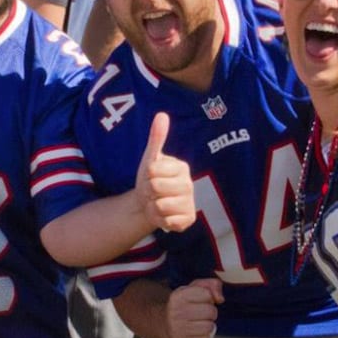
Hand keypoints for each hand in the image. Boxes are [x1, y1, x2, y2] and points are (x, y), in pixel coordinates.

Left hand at [135, 112, 195, 232]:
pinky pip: (168, 222)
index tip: (151, 176)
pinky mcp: (189, 220)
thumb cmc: (150, 179)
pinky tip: (163, 216)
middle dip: (148, 191)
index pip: (153, 170)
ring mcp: (190, 203)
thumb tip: (161, 115)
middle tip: (153, 191)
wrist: (148, 204)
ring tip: (157, 202)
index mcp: (181, 167)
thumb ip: (156, 137)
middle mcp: (189, 184)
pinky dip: (160, 220)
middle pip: (156, 188)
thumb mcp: (150, 158)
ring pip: (161, 206)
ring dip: (153, 206)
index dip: (146, 175)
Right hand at [166, 278, 222, 337]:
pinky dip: (205, 337)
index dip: (208, 297)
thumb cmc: (184, 306)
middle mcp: (176, 312)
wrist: (165, 325)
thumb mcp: (194, 289)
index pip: (207, 294)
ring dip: (208, 325)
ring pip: (210, 326)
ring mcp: (178, 329)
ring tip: (199, 323)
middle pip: (210, 311)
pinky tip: (196, 333)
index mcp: (178, 296)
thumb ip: (211, 285)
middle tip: (201, 314)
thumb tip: (220, 298)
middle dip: (210, 312)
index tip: (200, 300)